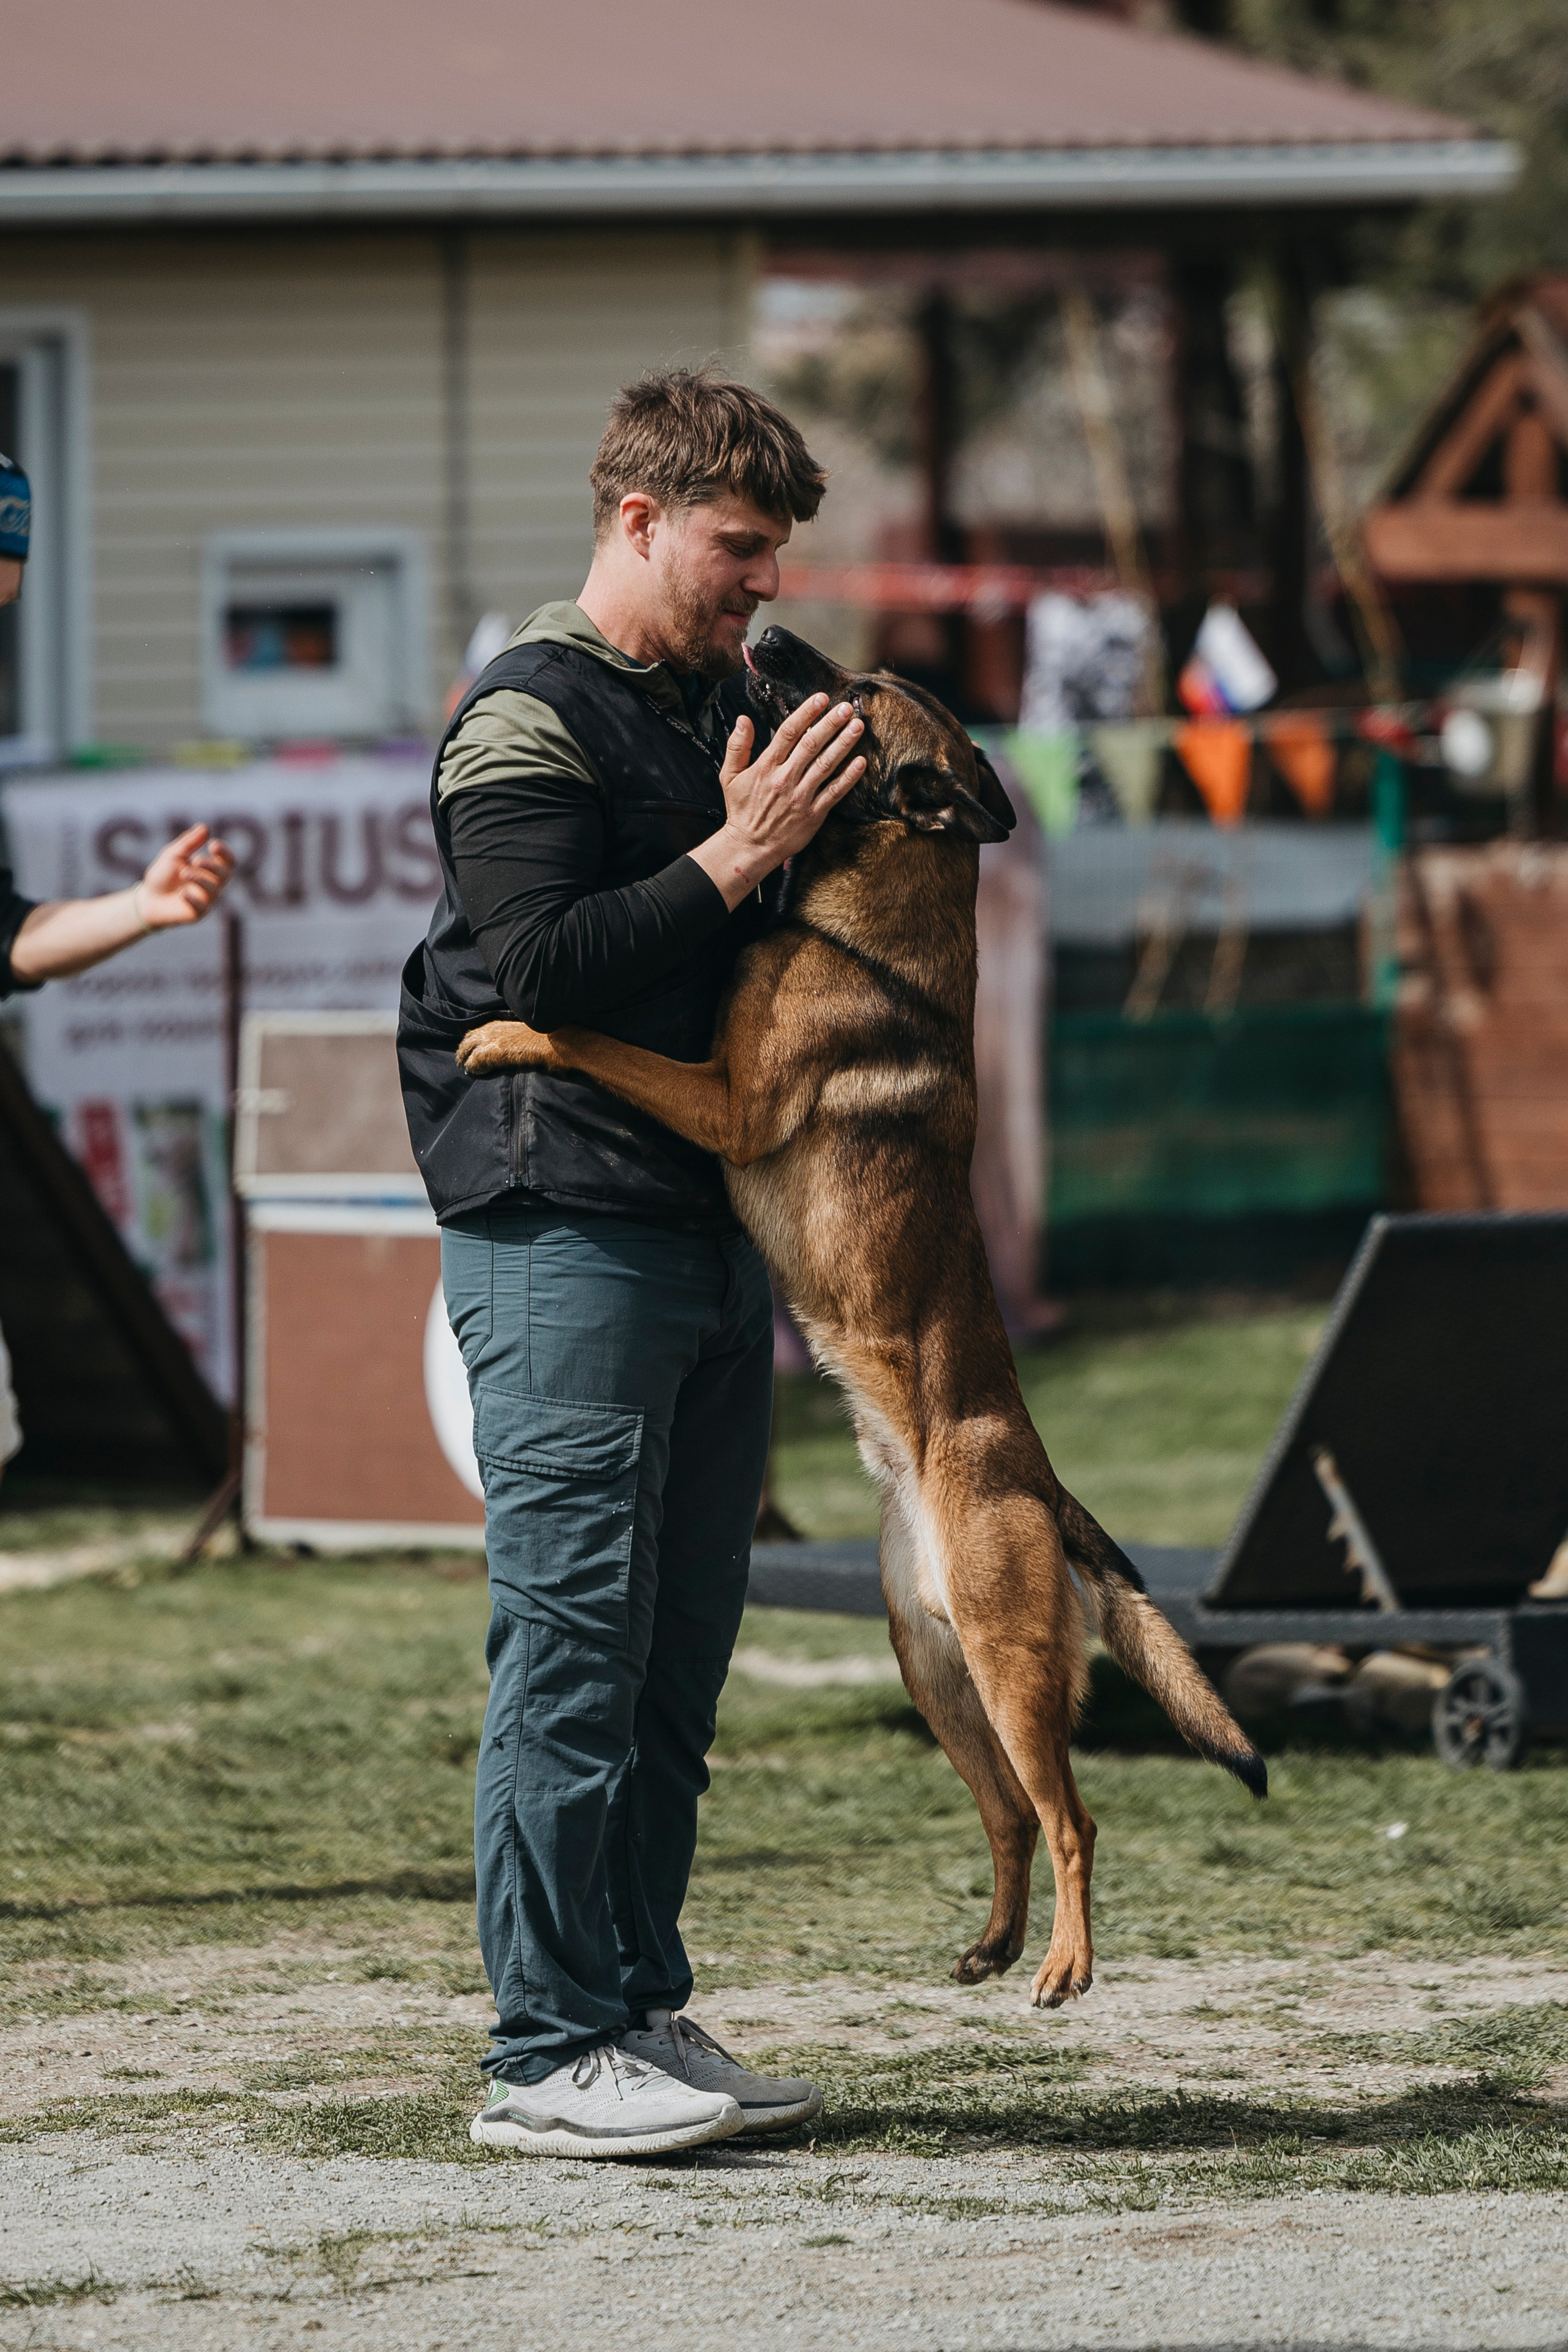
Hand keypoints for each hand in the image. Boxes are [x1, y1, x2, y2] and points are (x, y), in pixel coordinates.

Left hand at [136, 824, 235, 928]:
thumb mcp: (172, 855)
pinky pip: (202, 907)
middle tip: (196, 860)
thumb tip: (205, 828)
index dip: (224, 853)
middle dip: (213, 866)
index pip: (227, 860)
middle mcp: (212, 883)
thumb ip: (188, 843)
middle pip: (225, 874)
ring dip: (199, 879)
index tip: (213, 845)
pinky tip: (183, 894)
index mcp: (210, 868)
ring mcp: (207, 899)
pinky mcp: (198, 913)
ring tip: (183, 873)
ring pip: (214, 890)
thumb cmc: (163, 874)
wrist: (148, 898)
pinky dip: (193, 899)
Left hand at [457, 1018, 565, 1075]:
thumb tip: (513, 1048)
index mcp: (502, 1024)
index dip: (472, 1041)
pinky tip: (473, 1072)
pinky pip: (476, 1061)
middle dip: (463, 1050)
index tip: (468, 1050)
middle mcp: (494, 1029)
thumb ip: (516, 1038)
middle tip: (460, 1061)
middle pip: (469, 1039)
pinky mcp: (495, 1052)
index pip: (478, 1031)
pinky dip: (473, 1067)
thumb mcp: (528, 1034)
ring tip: (465, 1068)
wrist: (558, 1042)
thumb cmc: (550, 1039)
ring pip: (468, 1049)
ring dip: (464, 1059)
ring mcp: (493, 1039)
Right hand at [689, 696, 864, 909]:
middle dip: (830, 724)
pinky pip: (834, 793)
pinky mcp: (813, 815)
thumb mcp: (729, 776)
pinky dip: (848, 778)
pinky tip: (861, 762)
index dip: (806, 713)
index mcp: (766, 767)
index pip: (788, 733)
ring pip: (825, 765)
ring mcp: (800, 797)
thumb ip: (737, 746)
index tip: (821, 698)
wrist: (749, 847)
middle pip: (811, 745)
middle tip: (846, 708)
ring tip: (858, 726)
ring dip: (843, 744)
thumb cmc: (741, 811)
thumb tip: (743, 719)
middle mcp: (785, 779)